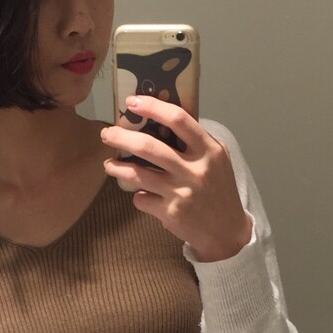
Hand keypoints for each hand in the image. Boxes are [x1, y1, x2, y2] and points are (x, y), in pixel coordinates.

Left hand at [101, 96, 252, 261]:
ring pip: (137, 174)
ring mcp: (181, 193)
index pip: (179, 120)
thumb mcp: (216, 159)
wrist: (226, 231)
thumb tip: (159, 118)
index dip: (153, 107)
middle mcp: (195, 170)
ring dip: (117, 167)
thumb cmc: (218, 189)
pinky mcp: (170, 213)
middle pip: (149, 147)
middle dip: (122, 138)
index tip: (132, 102)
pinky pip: (141, 198)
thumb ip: (195, 141)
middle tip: (107, 133)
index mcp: (208, 150)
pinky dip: (137, 195)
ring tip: (109, 164)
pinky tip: (140, 194)